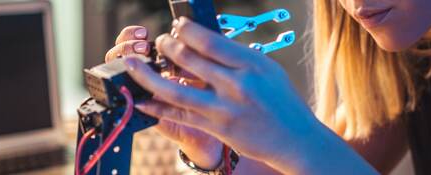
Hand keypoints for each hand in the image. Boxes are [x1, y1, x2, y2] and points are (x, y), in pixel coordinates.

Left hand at [123, 18, 343, 172]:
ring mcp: (225, 108)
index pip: (210, 42)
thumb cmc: (281, 102)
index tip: (177, 27)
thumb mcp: (266, 70)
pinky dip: (158, 107)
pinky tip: (142, 100)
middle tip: (160, 41)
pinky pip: (180, 115)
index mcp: (251, 64)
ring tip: (134, 65)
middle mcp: (237, 84)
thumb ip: (237, 58)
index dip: (187, 32)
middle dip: (167, 46)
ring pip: (176, 89)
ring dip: (149, 75)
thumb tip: (204, 44)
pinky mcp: (217, 128)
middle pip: (190, 59)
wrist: (295, 139)